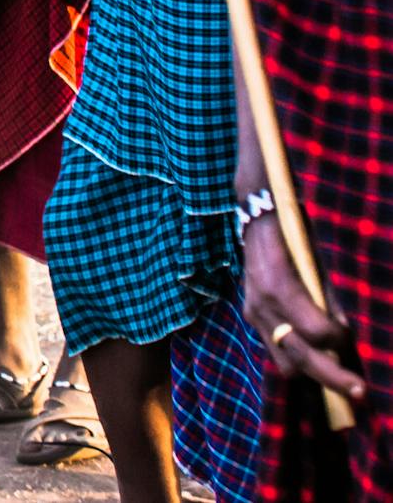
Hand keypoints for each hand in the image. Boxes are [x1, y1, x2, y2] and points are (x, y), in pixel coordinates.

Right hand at [243, 209, 364, 402]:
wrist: (255, 219)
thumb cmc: (294, 237)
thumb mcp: (317, 266)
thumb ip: (327, 304)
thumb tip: (343, 339)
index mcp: (281, 288)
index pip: (316, 333)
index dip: (339, 339)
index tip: (348, 335)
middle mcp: (263, 306)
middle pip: (300, 358)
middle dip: (333, 379)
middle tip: (360, 393)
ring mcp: (253, 313)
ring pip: (285, 363)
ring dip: (311, 371)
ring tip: (336, 375)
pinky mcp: (251, 317)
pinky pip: (276, 350)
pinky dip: (297, 358)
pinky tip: (314, 357)